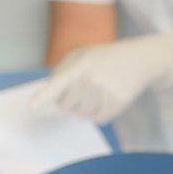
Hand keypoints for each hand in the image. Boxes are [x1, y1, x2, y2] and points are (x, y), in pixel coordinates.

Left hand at [30, 32, 172, 123]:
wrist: (140, 60)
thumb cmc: (106, 57)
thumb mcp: (82, 54)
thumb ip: (63, 71)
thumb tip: (52, 96)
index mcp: (81, 65)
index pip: (58, 84)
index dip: (43, 97)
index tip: (32, 109)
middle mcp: (92, 80)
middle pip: (66, 106)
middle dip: (68, 102)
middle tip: (79, 91)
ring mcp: (106, 93)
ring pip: (81, 114)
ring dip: (83, 108)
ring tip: (94, 94)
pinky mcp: (118, 104)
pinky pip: (98, 119)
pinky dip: (97, 113)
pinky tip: (105, 100)